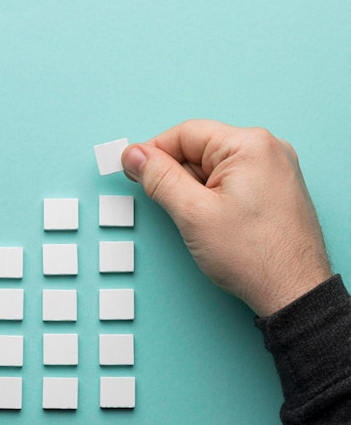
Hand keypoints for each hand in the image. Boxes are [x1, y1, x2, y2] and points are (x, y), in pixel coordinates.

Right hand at [121, 119, 331, 316]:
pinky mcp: (274, 189)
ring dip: (192, 188)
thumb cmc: (252, 256)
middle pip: (200, 148)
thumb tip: (134, 155)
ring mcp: (274, 169)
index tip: (131, 169)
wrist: (293, 291)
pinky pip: (231, 180)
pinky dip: (211, 196)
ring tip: (194, 220)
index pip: (186, 133)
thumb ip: (159, 178)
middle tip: (162, 202)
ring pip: (213, 167)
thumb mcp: (192, 213)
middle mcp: (266, 149)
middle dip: (175, 174)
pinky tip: (209, 220)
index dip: (153, 152)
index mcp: (249, 145)